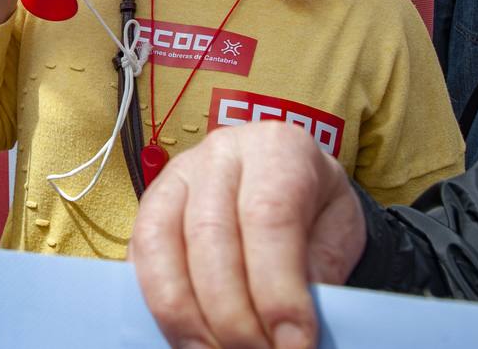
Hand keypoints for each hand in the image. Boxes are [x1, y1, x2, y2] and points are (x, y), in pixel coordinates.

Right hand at [130, 122, 366, 348]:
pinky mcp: (149, 205)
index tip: (293, 343)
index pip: (269, 216)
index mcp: (277, 149)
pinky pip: (138, 256)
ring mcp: (176, 177)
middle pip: (210, 234)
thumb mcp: (339, 232)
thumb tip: (292, 327)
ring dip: (183, 314)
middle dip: (230, 312)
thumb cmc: (314, 208)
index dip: (277, 287)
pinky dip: (155, 303)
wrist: (287, 178)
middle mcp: (220, 154)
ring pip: (161, 244)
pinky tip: (184, 336)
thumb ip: (322, 271)